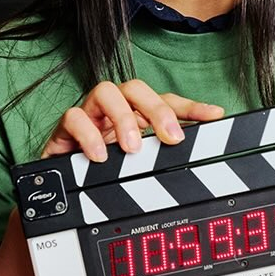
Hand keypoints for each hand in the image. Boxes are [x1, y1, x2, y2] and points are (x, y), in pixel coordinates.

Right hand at [42, 79, 223, 160]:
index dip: (191, 107)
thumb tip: (199, 157)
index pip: (165, 101)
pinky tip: (101, 156)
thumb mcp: (138, 167)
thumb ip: (163, 159)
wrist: (59, 187)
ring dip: (123, 117)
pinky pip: (73, 118)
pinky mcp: (64, 131)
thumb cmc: (102, 171)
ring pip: (104, 91)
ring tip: (133, 148)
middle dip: (157, 109)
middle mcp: (112, 110)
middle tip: (171, 137)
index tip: (215, 116)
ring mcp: (88, 117)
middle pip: (135, 88)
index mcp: (134, 116)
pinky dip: (88, 135)